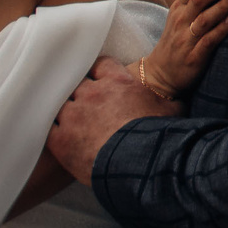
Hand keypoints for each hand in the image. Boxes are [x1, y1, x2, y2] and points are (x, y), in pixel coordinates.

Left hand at [48, 57, 173, 183]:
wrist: (139, 162)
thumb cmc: (158, 135)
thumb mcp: (173, 111)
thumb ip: (170, 100)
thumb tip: (179, 100)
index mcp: (119, 82)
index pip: (101, 65)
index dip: (100, 73)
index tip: (101, 81)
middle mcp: (93, 93)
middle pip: (78, 84)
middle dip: (82, 95)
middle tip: (88, 108)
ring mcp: (74, 114)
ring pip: (60, 105)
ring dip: (66, 113)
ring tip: (73, 124)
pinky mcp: (61, 138)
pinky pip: (49, 128)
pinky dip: (54, 132)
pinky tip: (60, 139)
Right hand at [141, 0, 227, 99]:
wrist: (160, 75)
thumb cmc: (175, 41)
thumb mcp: (178, 17)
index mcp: (178, 10)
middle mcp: (180, 22)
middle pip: (197, 0)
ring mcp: (186, 40)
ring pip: (204, 19)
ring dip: (222, 5)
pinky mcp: (194, 57)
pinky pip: (209, 40)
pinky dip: (222, 28)